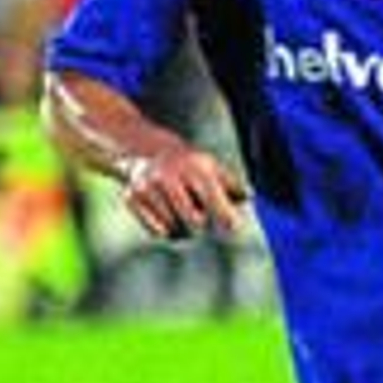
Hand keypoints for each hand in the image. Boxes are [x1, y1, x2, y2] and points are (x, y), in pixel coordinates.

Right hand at [119, 142, 249, 241]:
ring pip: (174, 229)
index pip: (215, 201)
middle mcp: (170, 176)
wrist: (145, 150)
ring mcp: (148, 186)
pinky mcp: (132, 198)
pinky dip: (165, 230)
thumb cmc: (188, 164)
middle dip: (202, 225)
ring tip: (181, 213)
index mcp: (195, 168)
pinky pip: (156, 231)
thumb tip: (250, 197)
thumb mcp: (211, 167)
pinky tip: (166, 215)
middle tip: (203, 221)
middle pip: (195, 222)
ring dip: (182, 228)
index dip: (227, 219)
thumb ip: (232, 185)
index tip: (233, 227)